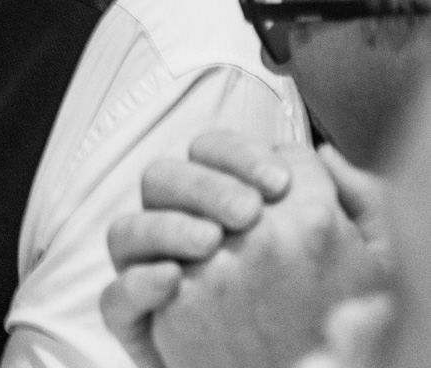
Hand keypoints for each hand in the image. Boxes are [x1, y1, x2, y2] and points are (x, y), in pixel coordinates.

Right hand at [149, 144, 378, 367]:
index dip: (236, 155)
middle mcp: (180, 229)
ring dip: (165, 226)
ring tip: (210, 242)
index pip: (209, 152)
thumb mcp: (363, 261)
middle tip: (247, 213)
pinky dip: (136, 283)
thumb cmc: (331, 319)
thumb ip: (354, 203)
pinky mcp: (137, 323)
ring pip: (126, 230)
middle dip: (202, 185)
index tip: (277, 183)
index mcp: (222, 202)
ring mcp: (152, 274)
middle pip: (161, 178)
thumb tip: (323, 155)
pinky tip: (172, 280)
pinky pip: (112, 297)